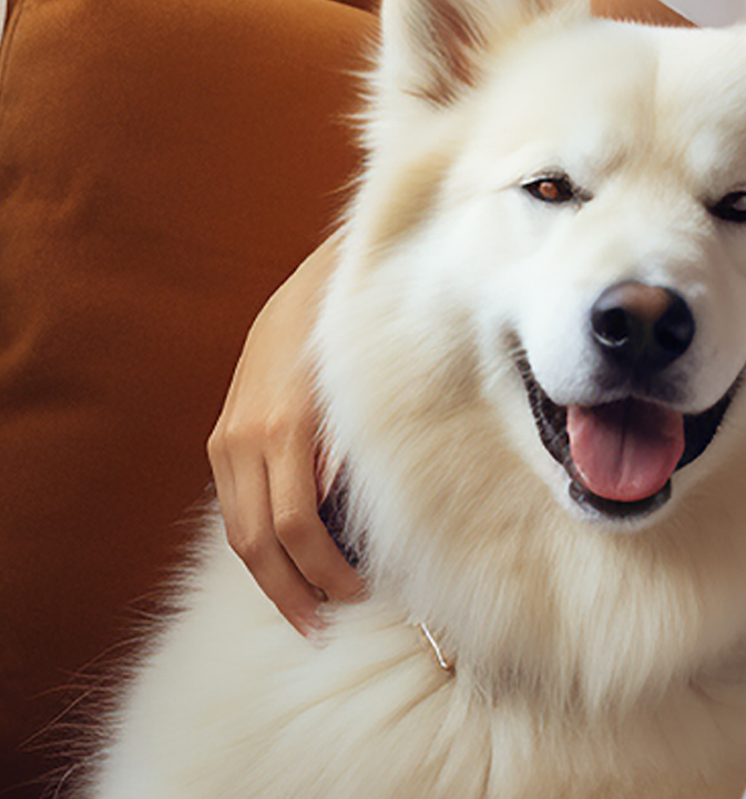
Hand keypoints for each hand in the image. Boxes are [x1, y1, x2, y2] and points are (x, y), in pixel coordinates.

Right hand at [207, 236, 362, 634]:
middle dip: (291, 591)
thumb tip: (358, 524)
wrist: (322, 277)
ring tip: (306, 608)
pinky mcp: (223, 433)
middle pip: (258, 542)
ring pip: (239, 530)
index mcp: (284, 426)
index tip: (356, 597)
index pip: (295, 528)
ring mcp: (228, 436)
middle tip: (326, 626)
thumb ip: (355, 451)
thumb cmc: (360, 333)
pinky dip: (258, 540)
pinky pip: (236, 504)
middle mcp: (245, 435)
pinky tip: (285, 562)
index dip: (323, 573)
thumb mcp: (365, 389)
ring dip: (270, 576)